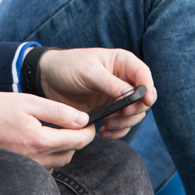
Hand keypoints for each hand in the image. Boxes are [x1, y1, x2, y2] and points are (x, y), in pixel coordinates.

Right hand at [0, 92, 94, 167]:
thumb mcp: (30, 102)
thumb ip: (59, 111)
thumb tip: (83, 119)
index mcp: (41, 140)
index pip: (79, 141)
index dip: (89, 130)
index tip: (89, 122)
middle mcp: (37, 159)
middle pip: (70, 153)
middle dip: (75, 139)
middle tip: (70, 123)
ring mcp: (29, 168)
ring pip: (59, 162)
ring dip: (62, 148)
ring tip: (53, 131)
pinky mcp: (22, 171)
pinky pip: (45, 168)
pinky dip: (48, 156)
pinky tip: (39, 143)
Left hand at [36, 48, 155, 139]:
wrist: (46, 79)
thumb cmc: (67, 66)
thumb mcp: (88, 71)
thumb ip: (110, 83)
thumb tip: (131, 94)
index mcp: (122, 63)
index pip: (143, 75)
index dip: (148, 89)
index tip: (146, 102)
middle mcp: (123, 79)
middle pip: (143, 99)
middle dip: (134, 111)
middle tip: (119, 117)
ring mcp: (116, 96)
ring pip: (133, 114)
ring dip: (125, 124)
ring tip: (108, 126)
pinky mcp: (107, 110)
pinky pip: (120, 124)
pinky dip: (116, 131)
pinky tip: (104, 131)